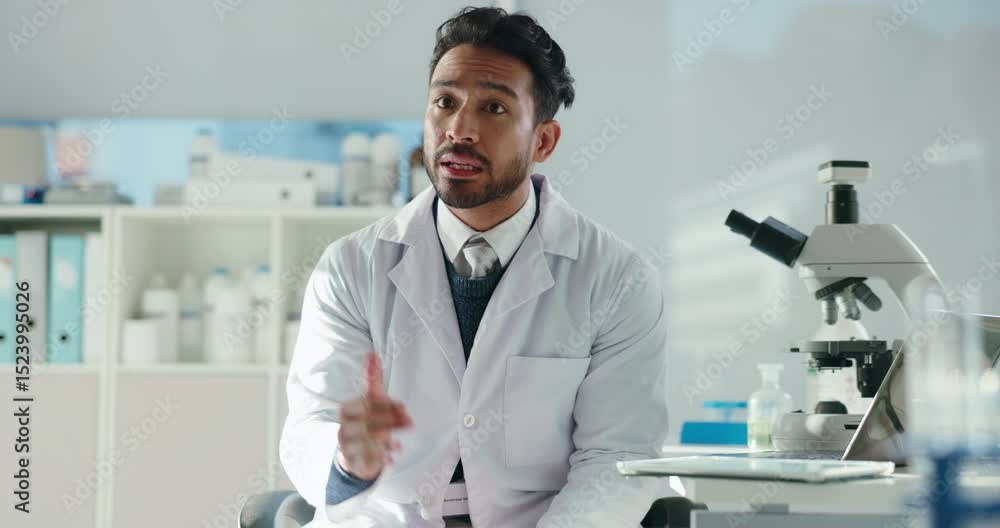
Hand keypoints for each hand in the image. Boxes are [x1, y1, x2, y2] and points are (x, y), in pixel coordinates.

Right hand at [336, 352, 412, 480]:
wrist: (353, 449)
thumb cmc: (365, 418)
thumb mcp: (370, 398)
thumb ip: (372, 378)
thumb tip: (372, 354)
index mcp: (347, 410)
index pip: (366, 405)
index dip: (386, 405)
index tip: (403, 407)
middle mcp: (344, 427)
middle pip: (367, 424)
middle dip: (390, 423)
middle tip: (410, 422)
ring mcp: (347, 446)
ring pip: (366, 443)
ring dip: (386, 443)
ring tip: (400, 445)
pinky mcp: (353, 461)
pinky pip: (366, 460)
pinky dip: (380, 459)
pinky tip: (393, 458)